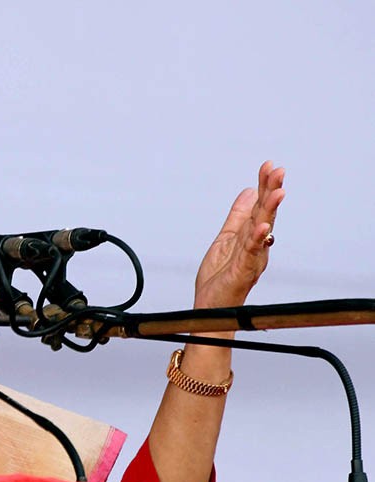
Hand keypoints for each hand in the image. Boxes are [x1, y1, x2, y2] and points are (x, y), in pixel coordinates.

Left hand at [193, 161, 284, 308]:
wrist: (210, 308)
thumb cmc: (218, 278)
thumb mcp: (225, 239)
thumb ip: (237, 217)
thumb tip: (248, 191)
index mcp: (250, 237)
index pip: (259, 207)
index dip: (264, 186)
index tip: (268, 165)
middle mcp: (256, 246)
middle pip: (265, 214)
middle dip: (271, 190)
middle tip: (278, 169)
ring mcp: (251, 258)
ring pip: (263, 230)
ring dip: (270, 210)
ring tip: (278, 191)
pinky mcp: (243, 272)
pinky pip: (251, 253)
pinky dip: (257, 239)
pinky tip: (262, 226)